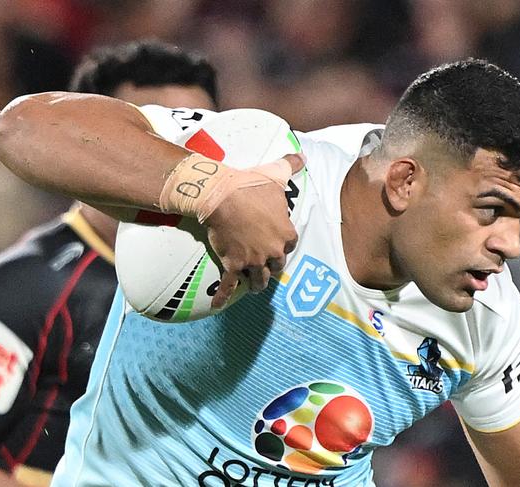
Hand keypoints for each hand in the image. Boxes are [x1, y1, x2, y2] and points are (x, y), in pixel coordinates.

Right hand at [205, 153, 304, 307]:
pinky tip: (217, 307)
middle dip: (271, 265)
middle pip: (277, 265)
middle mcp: (273, 251)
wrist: (223, 196)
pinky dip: (223, 297)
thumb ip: (291, 165)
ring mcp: (253, 261)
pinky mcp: (234, 265)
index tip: (277, 242)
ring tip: (253, 286)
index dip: (283, 243)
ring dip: (257, 284)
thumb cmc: (251, 185)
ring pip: (259, 280)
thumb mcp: (275, 174)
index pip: (290, 244)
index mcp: (286, 233)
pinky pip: (229, 286)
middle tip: (264, 263)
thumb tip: (302, 155)